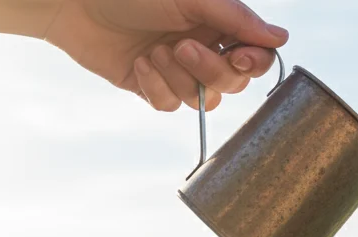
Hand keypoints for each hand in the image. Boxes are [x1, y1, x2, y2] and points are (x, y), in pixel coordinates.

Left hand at [44, 0, 287, 110]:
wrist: (76, 3)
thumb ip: (237, 18)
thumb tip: (281, 38)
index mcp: (219, 24)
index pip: (256, 56)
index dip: (253, 63)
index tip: (238, 55)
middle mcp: (204, 48)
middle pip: (233, 83)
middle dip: (208, 69)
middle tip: (180, 46)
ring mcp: (179, 70)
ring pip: (203, 100)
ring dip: (179, 78)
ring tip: (154, 51)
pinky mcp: (154, 87)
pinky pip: (171, 105)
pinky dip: (156, 87)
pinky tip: (139, 64)